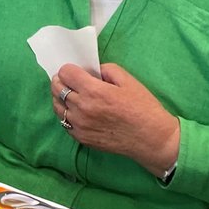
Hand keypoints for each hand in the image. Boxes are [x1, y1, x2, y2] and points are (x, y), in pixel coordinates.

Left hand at [53, 63, 180, 177]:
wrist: (152, 139)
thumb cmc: (143, 108)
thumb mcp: (128, 80)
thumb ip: (106, 69)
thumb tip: (91, 70)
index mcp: (93, 91)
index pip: (65, 73)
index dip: (69, 69)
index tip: (75, 71)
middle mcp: (82, 108)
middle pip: (57, 88)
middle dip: (61, 80)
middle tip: (69, 80)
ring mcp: (80, 125)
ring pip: (57, 106)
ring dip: (60, 97)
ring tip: (71, 95)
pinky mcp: (81, 138)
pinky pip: (64, 122)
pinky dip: (66, 114)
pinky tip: (76, 111)